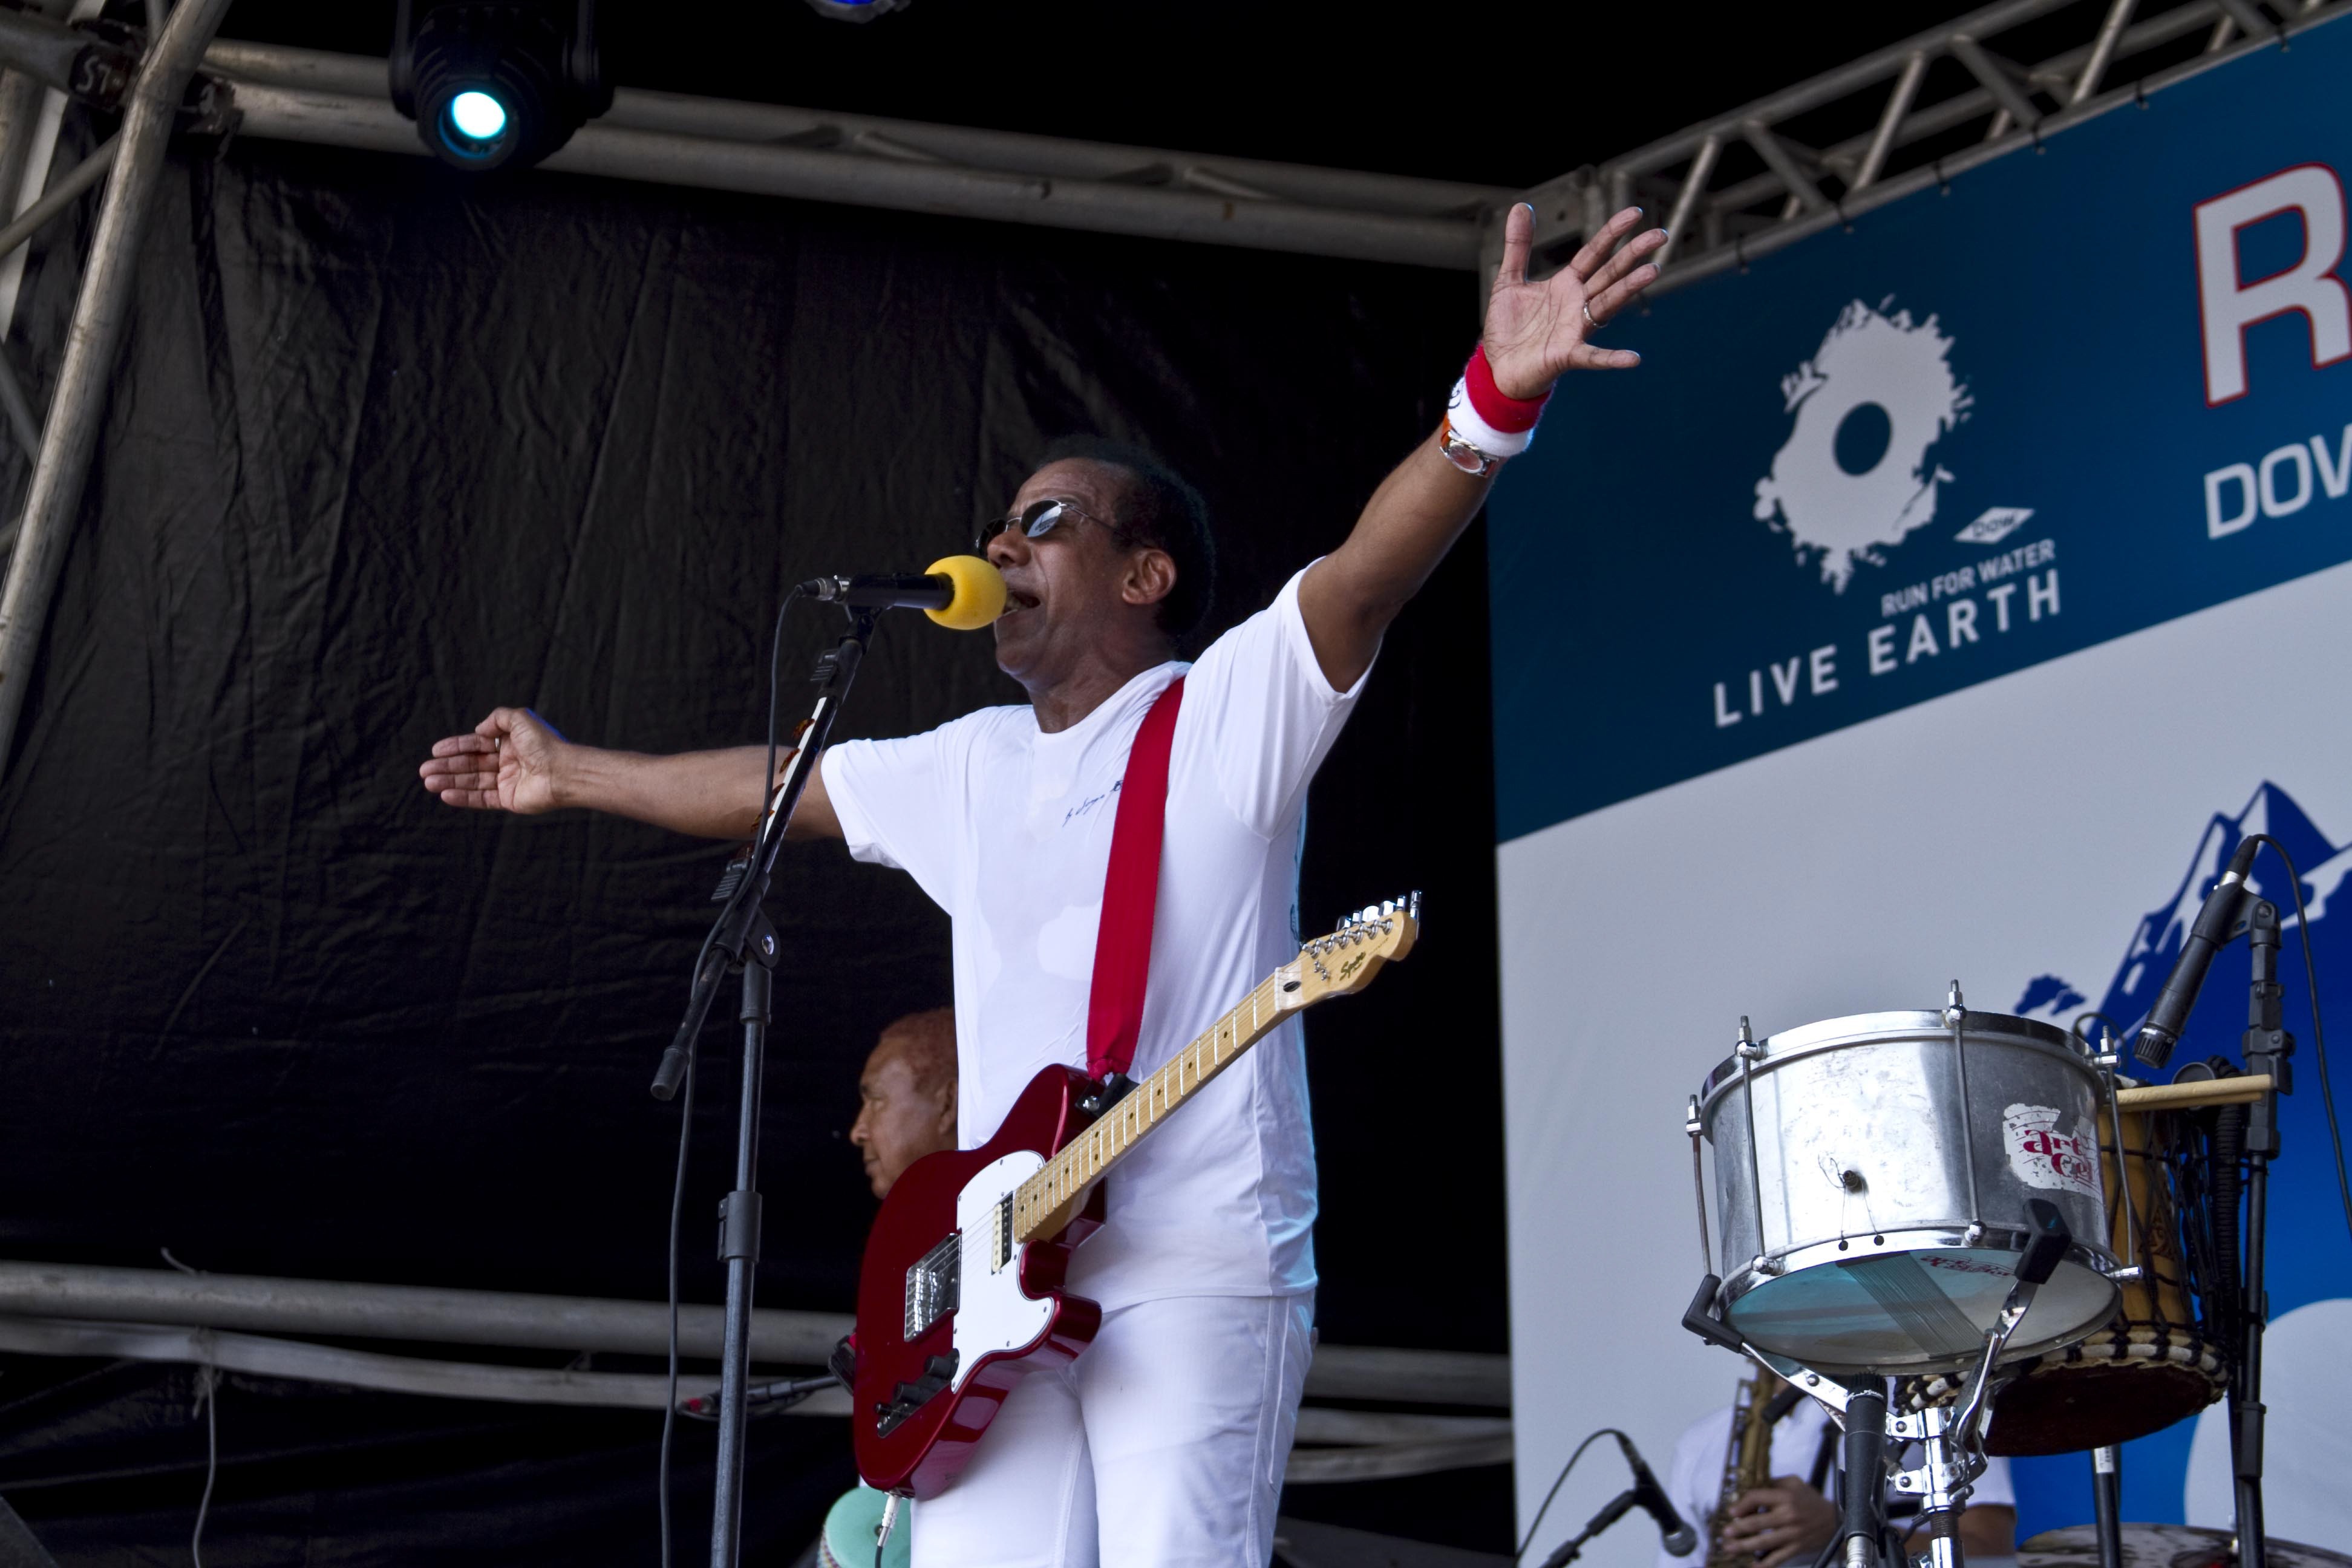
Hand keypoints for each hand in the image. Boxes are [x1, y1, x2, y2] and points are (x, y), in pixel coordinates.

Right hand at [419, 707, 567, 814]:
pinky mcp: (510, 800)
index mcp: (509, 743)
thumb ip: (498, 718)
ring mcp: (508, 782)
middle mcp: (507, 762)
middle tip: (424, 770)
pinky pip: (482, 799)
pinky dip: (463, 797)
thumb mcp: (520, 719)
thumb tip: (479, 730)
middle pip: (470, 764)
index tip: (435, 750)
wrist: (563, 772)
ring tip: (428, 782)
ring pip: (472, 782)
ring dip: (449, 781)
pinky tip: (445, 794)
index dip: (456, 747)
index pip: (476, 744)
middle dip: (447, 767)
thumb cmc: (544, 744)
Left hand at [1481, 203, 1665, 398]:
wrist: (1498, 368)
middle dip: (1634, 254)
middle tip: (1660, 235)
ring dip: (1628, 289)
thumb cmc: (1508, 327)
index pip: (1595, 252)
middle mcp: (1577, 304)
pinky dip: (1611, 358)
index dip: (1613, 232)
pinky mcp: (1567, 355)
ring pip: (1607, 304)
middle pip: (1610, 273)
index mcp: (1567, 284)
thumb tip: (1520, 206)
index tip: (1635, 213)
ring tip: (1652, 271)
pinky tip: (1633, 359)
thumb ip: (1518, 246)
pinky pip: (1593, 356)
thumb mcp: (1509, 280)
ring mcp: (1575, 329)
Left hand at [1717, 1476, 1837, 1567]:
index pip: (1757, 1498)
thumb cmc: (1810, 1500)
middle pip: (1757, 1523)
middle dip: (1738, 1529)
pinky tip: (1752, 1566)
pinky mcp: (1796, 1548)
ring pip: (1764, 1542)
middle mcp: (1788, 1515)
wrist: (1834, 1520)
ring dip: (1744, 1546)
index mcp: (1785, 1496)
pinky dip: (1765, 1564)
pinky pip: (1778, 1558)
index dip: (1742, 1504)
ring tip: (1730, 1548)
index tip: (1731, 1511)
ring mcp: (1792, 1534)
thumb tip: (1749, 1487)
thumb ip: (1772, 1483)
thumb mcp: (1794, 1483)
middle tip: (1725, 1533)